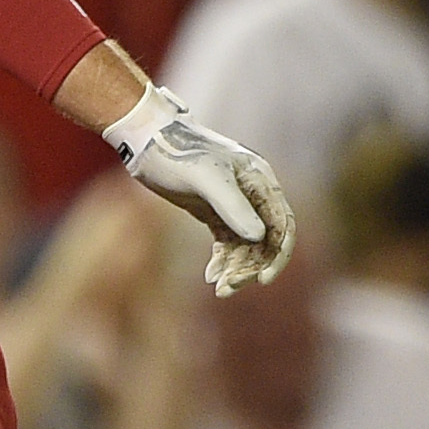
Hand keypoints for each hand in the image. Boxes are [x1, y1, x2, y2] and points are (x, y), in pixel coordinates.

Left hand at [104, 86, 294, 292]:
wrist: (146, 140)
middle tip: (227, 288)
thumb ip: (233, 206)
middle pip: (265, 240)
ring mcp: (232, 203)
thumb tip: (259, 237)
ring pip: (245, 245)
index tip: (264, 280)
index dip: (278, 254)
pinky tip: (209, 276)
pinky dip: (221, 260)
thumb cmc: (176, 153)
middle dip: (251, 267)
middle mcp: (252, 193)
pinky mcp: (212, 211)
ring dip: (236, 268)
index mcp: (260, 180)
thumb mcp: (206, 179)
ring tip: (218, 288)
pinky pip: (226, 242)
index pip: (282, 224)